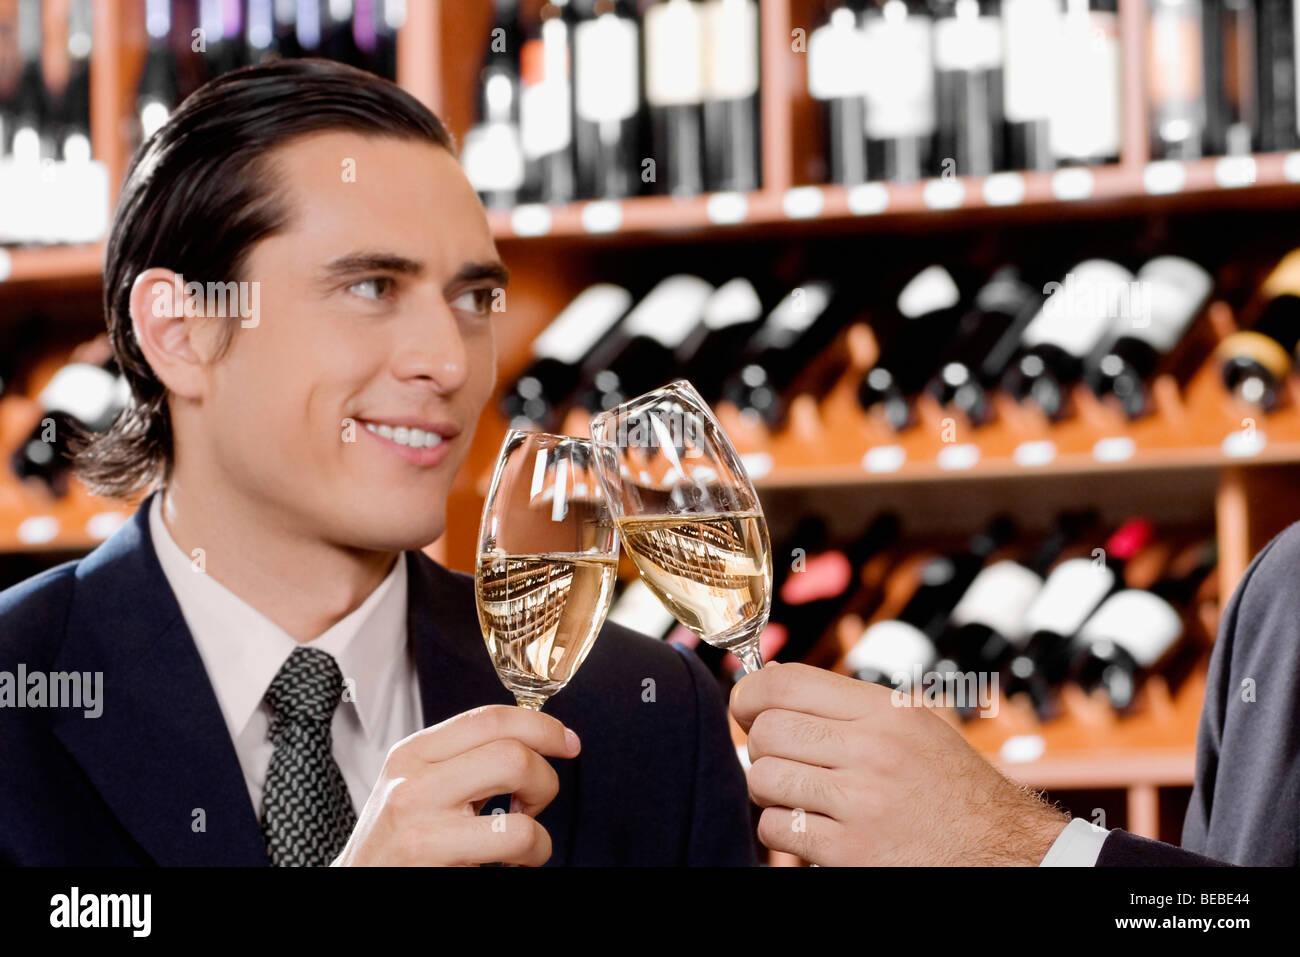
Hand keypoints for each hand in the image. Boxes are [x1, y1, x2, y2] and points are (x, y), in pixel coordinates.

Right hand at [332, 704, 579, 865]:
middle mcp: (414, 781)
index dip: (541, 725)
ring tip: (521, 837)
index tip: (566, 741)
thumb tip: (530, 740)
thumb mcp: (416, 786)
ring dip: (539, 822)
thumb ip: (461, 760)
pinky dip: (534, 853)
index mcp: (412, 754)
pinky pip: (515, 842)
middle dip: (544, 778)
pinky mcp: (434, 859)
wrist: (357, 883)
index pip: (489, 718)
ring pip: (518, 796)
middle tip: (530, 804)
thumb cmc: (397, 842)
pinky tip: (511, 862)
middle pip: (511, 752)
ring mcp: (422, 823)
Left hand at [729, 663, 1068, 864]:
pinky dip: (781, 829)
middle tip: (777, 757)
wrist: (1000, 851)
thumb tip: (772, 678)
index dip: (749, 693)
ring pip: (763, 778)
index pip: (785, 682)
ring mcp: (861, 803)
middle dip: (759, 745)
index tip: (745, 707)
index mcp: (886, 711)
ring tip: (795, 793)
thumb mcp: (914, 724)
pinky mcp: (851, 852)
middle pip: (767, 730)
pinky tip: (809, 827)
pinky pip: (777, 829)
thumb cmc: (951, 786)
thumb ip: (848, 703)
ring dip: (768, 788)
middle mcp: (873, 750)